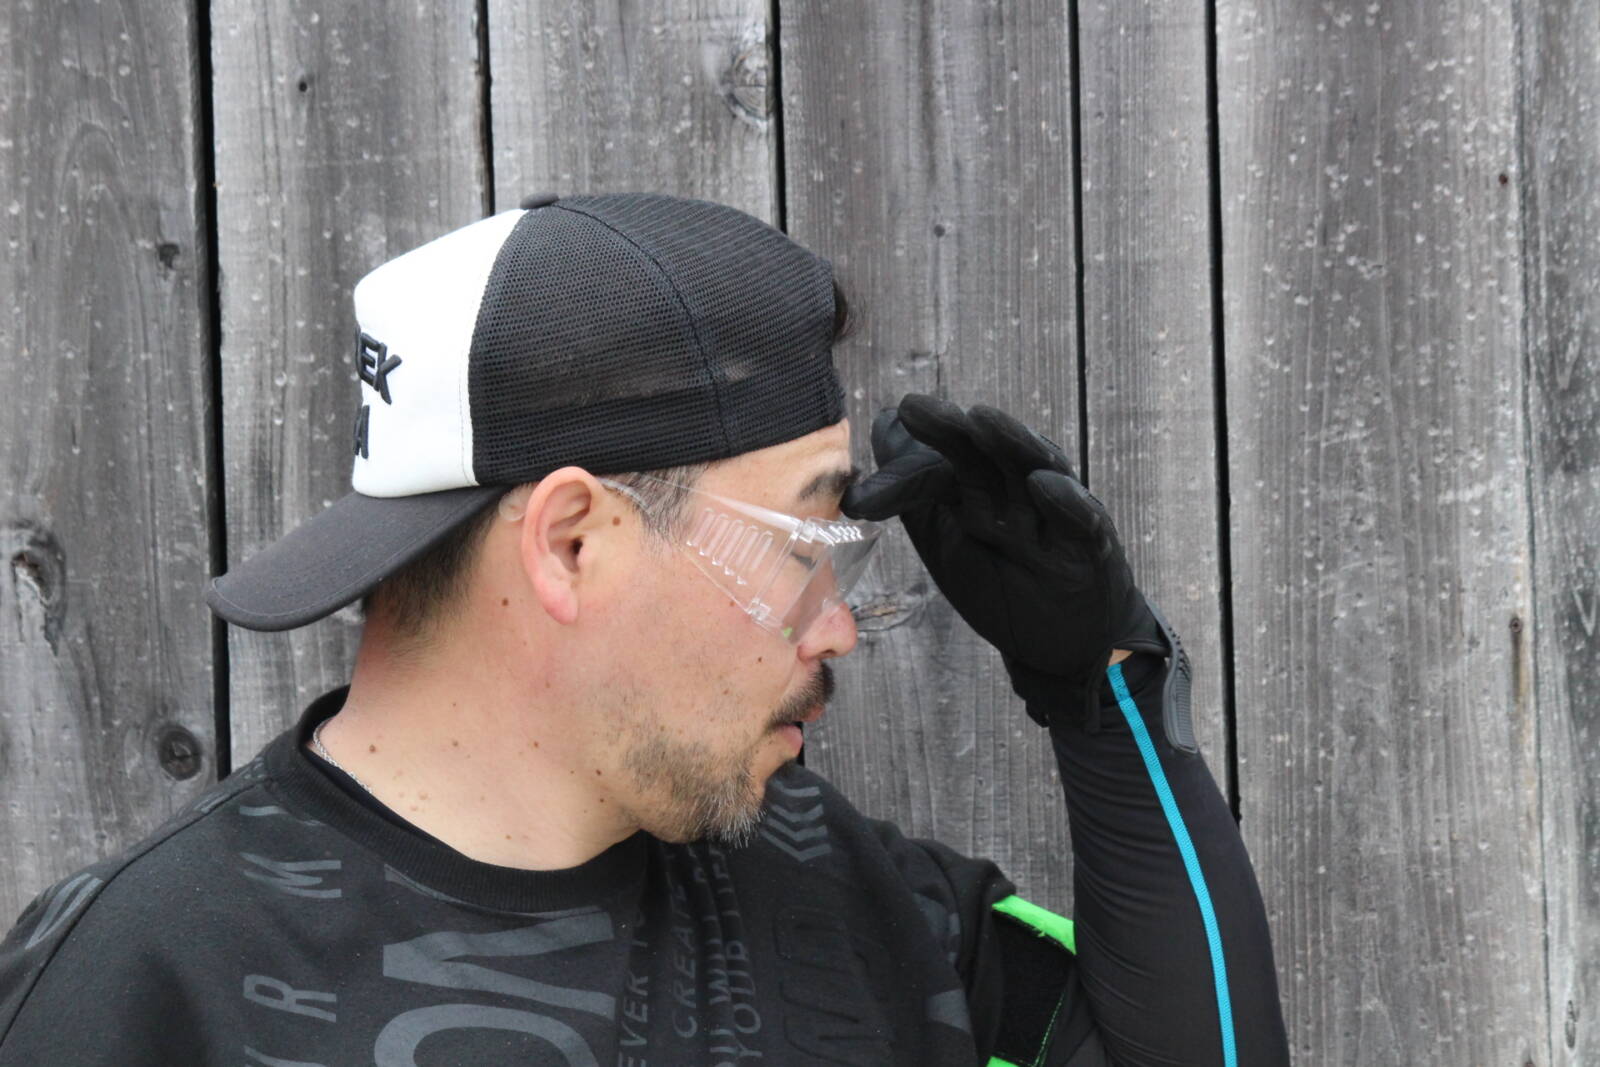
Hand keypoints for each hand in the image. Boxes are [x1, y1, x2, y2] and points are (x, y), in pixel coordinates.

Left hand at [841, 393, 1169, 729]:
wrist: (1066, 643)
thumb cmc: (1004, 582)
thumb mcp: (947, 539)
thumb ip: (915, 489)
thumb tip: (882, 424)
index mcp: (981, 485)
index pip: (936, 470)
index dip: (899, 476)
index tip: (859, 494)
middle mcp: (1017, 489)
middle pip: (983, 454)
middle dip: (949, 431)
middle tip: (914, 409)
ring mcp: (1055, 515)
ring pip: (1034, 470)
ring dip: (1009, 444)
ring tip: (981, 420)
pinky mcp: (1091, 547)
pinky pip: (1082, 520)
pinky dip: (1065, 501)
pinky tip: (1042, 484)